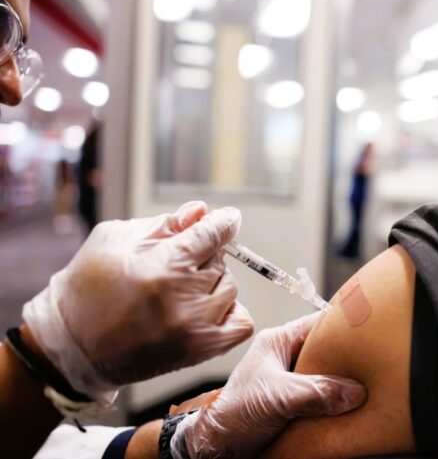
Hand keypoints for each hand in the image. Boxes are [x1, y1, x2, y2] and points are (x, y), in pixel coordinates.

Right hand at [22, 202, 254, 403]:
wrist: (70, 346)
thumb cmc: (87, 287)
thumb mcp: (116, 240)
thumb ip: (164, 224)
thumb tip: (201, 211)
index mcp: (162, 268)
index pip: (212, 235)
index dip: (222, 222)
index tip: (228, 218)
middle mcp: (183, 300)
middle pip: (220, 261)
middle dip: (202, 256)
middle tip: (176, 264)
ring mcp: (194, 330)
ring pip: (229, 289)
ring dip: (212, 284)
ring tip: (182, 289)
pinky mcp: (199, 352)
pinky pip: (241, 324)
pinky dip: (228, 312)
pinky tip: (204, 308)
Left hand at [171, 312, 367, 458]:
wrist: (217, 449)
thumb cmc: (232, 415)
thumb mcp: (276, 398)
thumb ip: (314, 391)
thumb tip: (353, 391)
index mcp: (278, 341)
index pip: (319, 323)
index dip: (345, 326)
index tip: (371, 332)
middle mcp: (286, 357)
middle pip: (328, 350)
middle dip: (349, 359)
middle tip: (373, 364)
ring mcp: (292, 381)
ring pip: (328, 375)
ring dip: (343, 384)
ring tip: (367, 386)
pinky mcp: (296, 402)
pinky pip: (324, 396)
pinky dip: (337, 402)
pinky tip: (350, 408)